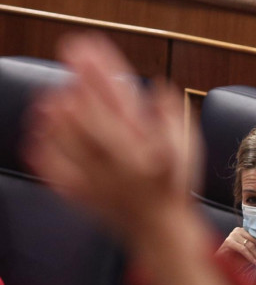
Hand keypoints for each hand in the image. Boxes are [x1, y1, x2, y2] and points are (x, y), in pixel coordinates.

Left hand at [25, 32, 200, 238]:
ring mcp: (99, 181)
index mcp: (145, 150)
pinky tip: (38, 136)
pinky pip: (58, 175)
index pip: (119, 103)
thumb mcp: (187, 150)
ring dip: (57, 118)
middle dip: (76, 89)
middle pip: (90, 120)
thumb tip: (161, 86)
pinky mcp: (84, 196)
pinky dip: (46, 155)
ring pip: (71, 145)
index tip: (90, 51)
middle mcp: (119, 164)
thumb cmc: (175, 190)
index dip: (102, 74)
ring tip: (49, 97)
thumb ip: (173, 118)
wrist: (161, 233)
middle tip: (66, 65)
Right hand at [216, 227, 255, 268]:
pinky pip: (243, 249)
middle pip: (255, 241)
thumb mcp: (250, 255)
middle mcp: (238, 230)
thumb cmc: (235, 258)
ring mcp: (233, 235)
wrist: (219, 264)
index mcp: (244, 231)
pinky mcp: (228, 241)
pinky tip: (254, 263)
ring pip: (250, 245)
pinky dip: (250, 257)